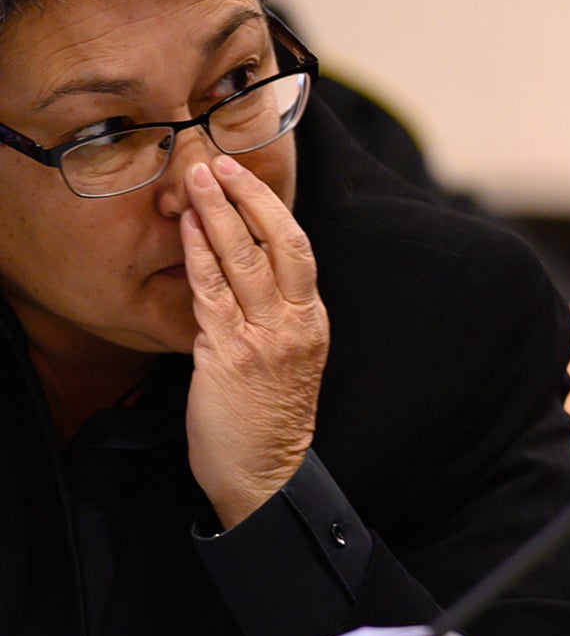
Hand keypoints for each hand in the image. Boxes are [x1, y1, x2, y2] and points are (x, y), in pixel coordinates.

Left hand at [181, 155, 329, 528]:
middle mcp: (297, 324)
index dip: (272, 209)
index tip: (244, 179)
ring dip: (220, 214)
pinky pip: (216, 293)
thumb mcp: (283, 360)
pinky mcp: (235, 355)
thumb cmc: (266, 420)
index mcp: (312, 322)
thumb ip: (269, 318)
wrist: (266, 472)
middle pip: (282, 244)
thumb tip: (235, 276)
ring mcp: (268, 338)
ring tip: (197, 180)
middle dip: (251, 198)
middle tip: (220, 162)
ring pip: (248, 261)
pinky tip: (191, 229)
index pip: (298, 251)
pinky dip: (202, 256)